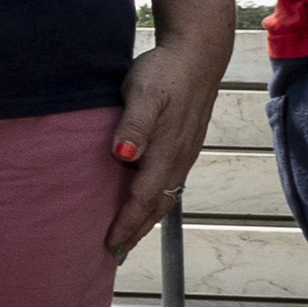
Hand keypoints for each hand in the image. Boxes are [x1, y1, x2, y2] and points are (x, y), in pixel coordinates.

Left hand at [104, 30, 225, 253]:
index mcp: (166, 151)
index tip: (110, 244)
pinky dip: (156, 200)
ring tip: (129, 236)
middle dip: (137, 230)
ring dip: (147, 218)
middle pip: (157, 205)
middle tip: (115, 253)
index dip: (126, 223)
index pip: (143, 198)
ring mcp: (184, 152)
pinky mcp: (184, 144)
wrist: (197, 53)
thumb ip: (134, 124)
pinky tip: (146, 200)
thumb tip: (124, 155)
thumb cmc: (165, 71)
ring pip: (166, 196)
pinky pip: (170, 182)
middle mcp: (178, 158)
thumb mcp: (144, 93)